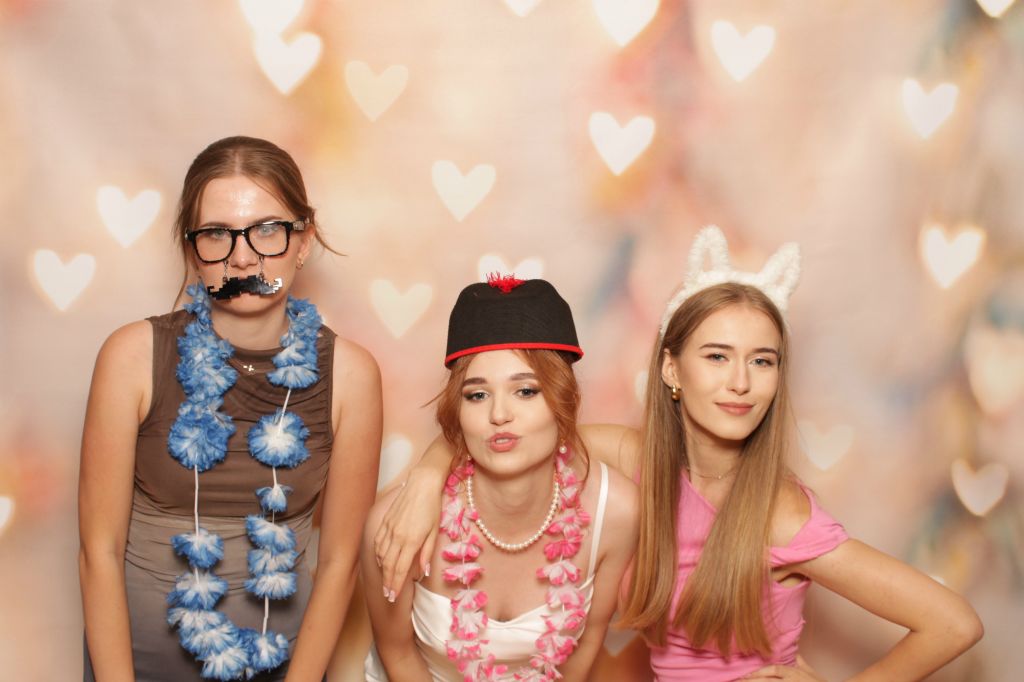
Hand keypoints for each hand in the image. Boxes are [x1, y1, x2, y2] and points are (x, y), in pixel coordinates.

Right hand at [373, 468, 440, 598]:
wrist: (422, 483)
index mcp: (411, 541)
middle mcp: (397, 536)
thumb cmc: (432, 506)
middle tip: (387, 595)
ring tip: (385, 581)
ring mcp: (389, 528)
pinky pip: (378, 542)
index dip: (396, 585)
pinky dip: (378, 554)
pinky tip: (382, 560)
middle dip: (387, 582)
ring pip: (381, 555)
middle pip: (388, 565)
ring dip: (382, 570)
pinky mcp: (385, 521)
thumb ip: (427, 552)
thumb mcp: (434, 531)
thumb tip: (423, 572)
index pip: (400, 569)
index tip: (393, 597)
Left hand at [741, 656, 824, 680]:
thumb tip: (795, 653)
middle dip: (752, 681)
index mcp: (793, 673)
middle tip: (738, 681)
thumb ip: (800, 661)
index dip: (759, 672)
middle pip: (768, 681)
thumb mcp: (809, 670)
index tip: (746, 674)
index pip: (773, 670)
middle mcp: (791, 681)